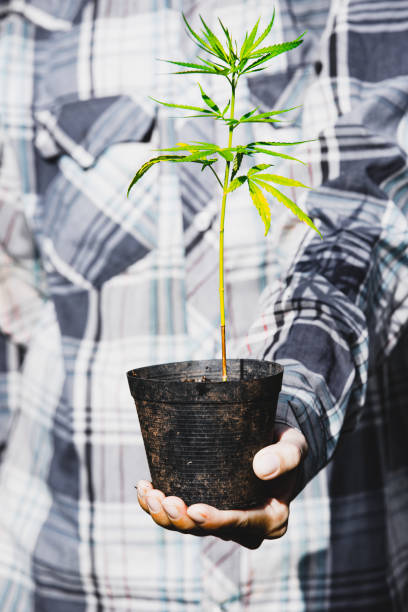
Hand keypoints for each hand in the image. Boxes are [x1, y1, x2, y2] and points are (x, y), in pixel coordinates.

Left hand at [136, 424, 306, 548]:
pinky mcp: (209, 510)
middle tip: (160, 498)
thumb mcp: (295, 445)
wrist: (275, 441)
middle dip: (180, 520)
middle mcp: (247, 528)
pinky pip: (180, 516)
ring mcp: (225, 522)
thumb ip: (285, 456)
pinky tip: (144, 490)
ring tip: (147, 493)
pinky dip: (159, 507)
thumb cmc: (286, 443)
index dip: (215, 521)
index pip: (241, 524)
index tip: (192, 510)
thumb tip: (262, 469)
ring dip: (164, 515)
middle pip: (208, 530)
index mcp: (271, 518)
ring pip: (189, 527)